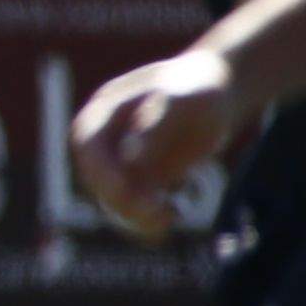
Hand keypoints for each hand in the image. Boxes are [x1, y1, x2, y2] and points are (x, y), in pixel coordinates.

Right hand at [69, 49, 247, 236]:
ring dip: (136, 215)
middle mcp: (107, 140)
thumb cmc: (197, 88)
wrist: (217, 93)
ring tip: (168, 217)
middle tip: (154, 212)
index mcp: (104, 112)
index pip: (88, 146)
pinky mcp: (144, 179)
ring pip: (116, 198)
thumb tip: (130, 160)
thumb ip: (156, 126)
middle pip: (99, 178)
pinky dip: (150, 217)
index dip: (100, 171)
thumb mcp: (181, 100)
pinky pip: (138, 206)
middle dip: (121, 199)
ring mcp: (124, 161)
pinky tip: (174, 215)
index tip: (123, 190)